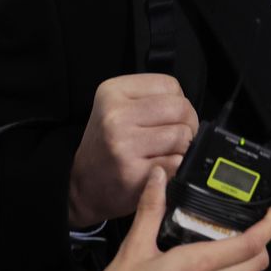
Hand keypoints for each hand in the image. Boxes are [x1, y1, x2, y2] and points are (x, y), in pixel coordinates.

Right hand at [62, 167, 270, 270]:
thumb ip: (150, 209)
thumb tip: (158, 177)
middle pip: (254, 266)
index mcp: (193, 266)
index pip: (248, 245)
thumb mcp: (132, 248)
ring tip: (217, 254)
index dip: (268, 228)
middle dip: (260, 245)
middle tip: (252, 230)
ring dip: (236, 268)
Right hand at [68, 74, 198, 225]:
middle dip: (187, 123)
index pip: (170, 85)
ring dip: (183, 147)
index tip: (168, 116)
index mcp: (112, 92)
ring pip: (183, 136)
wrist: (82, 186)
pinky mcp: (134, 173)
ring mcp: (123, 145)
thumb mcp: (116, 108)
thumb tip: (188, 109)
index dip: (178, 101)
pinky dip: (177, 167)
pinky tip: (161, 168)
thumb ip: (150, 99)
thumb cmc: (106, 146)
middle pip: (181, 109)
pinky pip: (178, 163)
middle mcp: (115, 116)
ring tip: (166, 152)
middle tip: (176, 136)